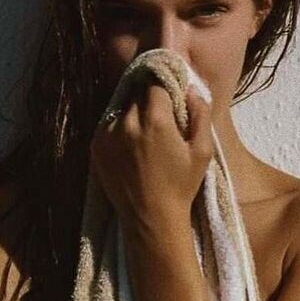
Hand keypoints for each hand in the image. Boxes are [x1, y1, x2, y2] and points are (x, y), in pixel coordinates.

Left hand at [90, 82, 213, 231]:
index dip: (164, 84)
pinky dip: (119, 126)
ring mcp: (108, 133)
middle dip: (148, 98)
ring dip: (133, 112)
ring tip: (145, 133)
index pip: (156, 81)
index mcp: (156, 119)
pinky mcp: (96, 145)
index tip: (169, 92)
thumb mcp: (202, 151)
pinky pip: (109, 124)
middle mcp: (127, 122)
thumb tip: (192, 88)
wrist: (150, 219)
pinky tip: (131, 145)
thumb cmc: (181, 187)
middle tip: (160, 115)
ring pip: (122, 107)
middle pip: (137, 92)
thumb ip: (200, 114)